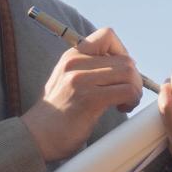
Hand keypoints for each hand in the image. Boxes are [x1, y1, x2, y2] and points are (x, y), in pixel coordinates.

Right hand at [21, 27, 141, 161]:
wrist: (36, 137)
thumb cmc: (58, 113)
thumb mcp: (68, 80)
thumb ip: (90, 68)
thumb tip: (126, 64)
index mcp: (72, 55)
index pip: (107, 35)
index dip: (122, 52)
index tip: (119, 74)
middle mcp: (75, 63)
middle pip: (125, 59)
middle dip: (134, 79)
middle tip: (127, 95)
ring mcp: (80, 80)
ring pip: (129, 73)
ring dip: (135, 90)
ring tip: (125, 103)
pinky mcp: (89, 99)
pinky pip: (127, 91)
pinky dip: (132, 100)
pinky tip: (121, 108)